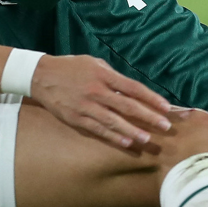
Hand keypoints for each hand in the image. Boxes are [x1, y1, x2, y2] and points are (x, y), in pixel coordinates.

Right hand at [29, 55, 171, 148]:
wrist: (41, 76)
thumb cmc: (71, 67)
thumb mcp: (93, 64)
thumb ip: (113, 77)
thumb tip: (132, 91)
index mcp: (103, 75)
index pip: (133, 88)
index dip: (151, 99)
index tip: (166, 107)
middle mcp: (96, 91)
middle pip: (127, 106)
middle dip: (148, 117)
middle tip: (165, 126)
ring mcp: (86, 106)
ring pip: (114, 121)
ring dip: (133, 131)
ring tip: (147, 139)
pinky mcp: (76, 118)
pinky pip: (98, 129)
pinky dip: (112, 136)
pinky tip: (126, 142)